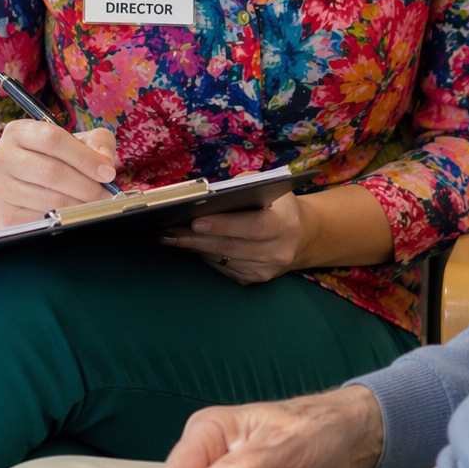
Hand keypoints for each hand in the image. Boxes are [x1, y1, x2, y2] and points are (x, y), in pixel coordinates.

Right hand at [0, 120, 116, 236]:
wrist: (21, 184)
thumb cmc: (54, 158)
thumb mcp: (77, 140)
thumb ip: (97, 142)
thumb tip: (105, 163)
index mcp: (19, 132)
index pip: (53, 140)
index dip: (85, 157)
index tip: (107, 172)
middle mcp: (2, 157)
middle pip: (52, 172)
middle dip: (87, 185)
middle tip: (107, 194)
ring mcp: (0, 187)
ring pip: (49, 198)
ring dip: (80, 204)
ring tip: (97, 204)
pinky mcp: (5, 213)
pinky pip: (42, 218)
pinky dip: (66, 218)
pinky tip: (77, 213)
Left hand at [160, 191, 317, 283]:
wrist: (301, 236)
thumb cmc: (277, 204)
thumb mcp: (269, 187)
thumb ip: (243, 187)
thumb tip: (207, 196)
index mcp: (285, 224)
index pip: (252, 227)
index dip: (223, 225)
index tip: (195, 221)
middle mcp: (279, 251)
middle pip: (231, 247)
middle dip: (195, 239)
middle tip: (167, 232)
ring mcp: (266, 270)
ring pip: (222, 260)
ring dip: (194, 248)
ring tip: (169, 238)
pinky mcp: (254, 280)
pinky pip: (222, 268)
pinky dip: (203, 257)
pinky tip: (187, 246)